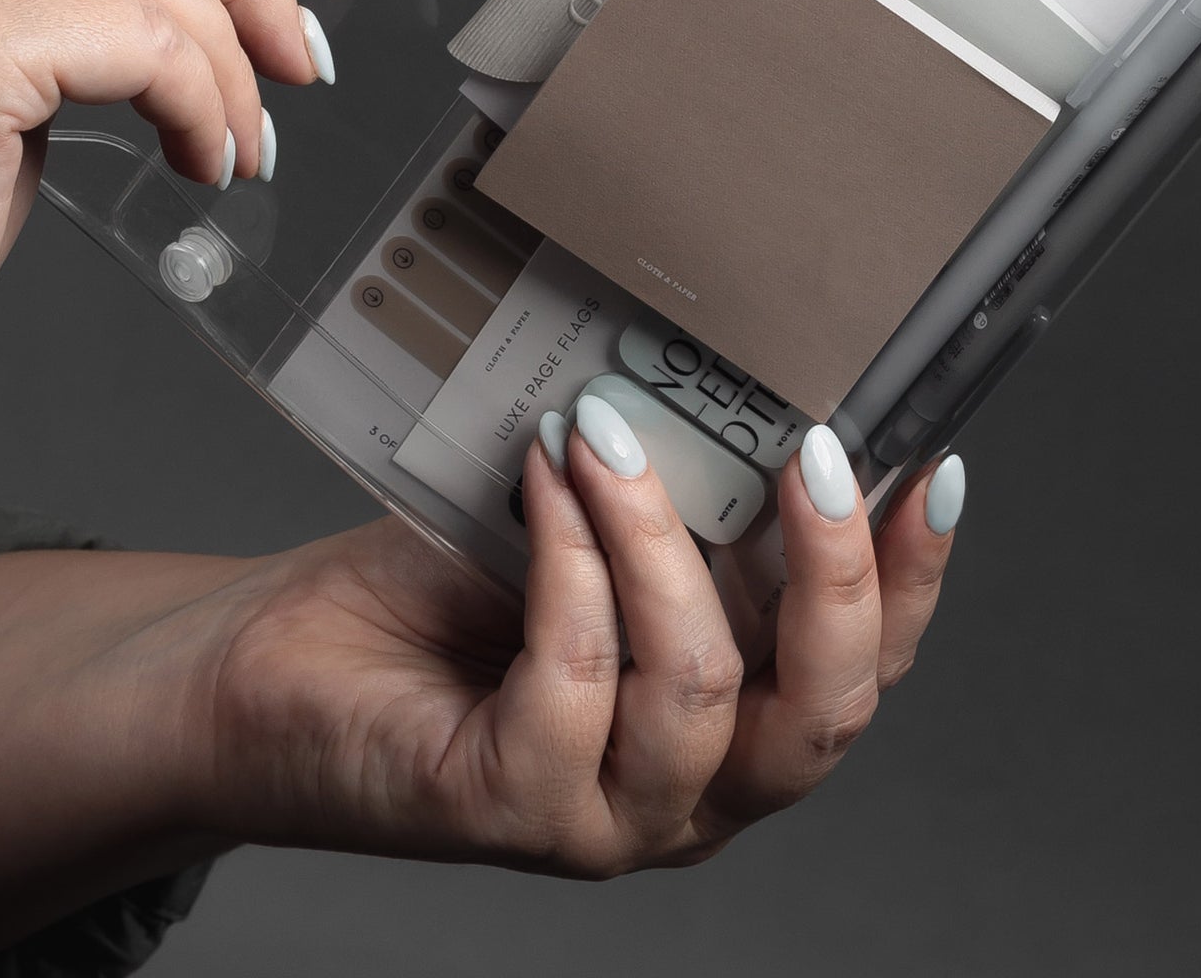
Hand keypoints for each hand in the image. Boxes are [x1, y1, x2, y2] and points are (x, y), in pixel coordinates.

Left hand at [0, 435, 965, 959]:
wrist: (272, 670)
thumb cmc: (433, 595)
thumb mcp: (591, 531)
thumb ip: (682, 498)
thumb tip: (756, 383)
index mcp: (729, 725)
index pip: (862, 673)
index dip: (911, 579)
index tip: (928, 465)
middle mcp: (689, 794)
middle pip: (823, 715)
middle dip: (834, 570)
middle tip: (810, 449)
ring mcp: (601, 818)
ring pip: (700, 687)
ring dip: (661, 534)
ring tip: (607, 433)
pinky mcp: (505, 810)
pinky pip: (575, 676)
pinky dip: (569, 556)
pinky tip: (540, 481)